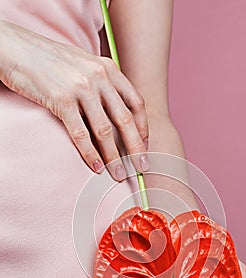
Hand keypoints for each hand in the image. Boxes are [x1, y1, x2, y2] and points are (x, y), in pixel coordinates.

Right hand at [0, 20, 148, 178]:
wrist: (15, 48)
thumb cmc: (49, 61)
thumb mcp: (84, 66)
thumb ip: (102, 85)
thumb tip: (115, 115)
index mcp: (108, 68)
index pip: (136, 103)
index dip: (143, 128)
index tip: (143, 146)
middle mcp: (99, 77)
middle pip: (126, 120)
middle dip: (136, 148)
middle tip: (141, 167)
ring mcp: (81, 89)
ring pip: (105, 131)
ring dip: (114, 158)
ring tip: (119, 174)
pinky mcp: (61, 101)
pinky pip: (81, 135)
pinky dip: (91, 155)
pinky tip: (96, 167)